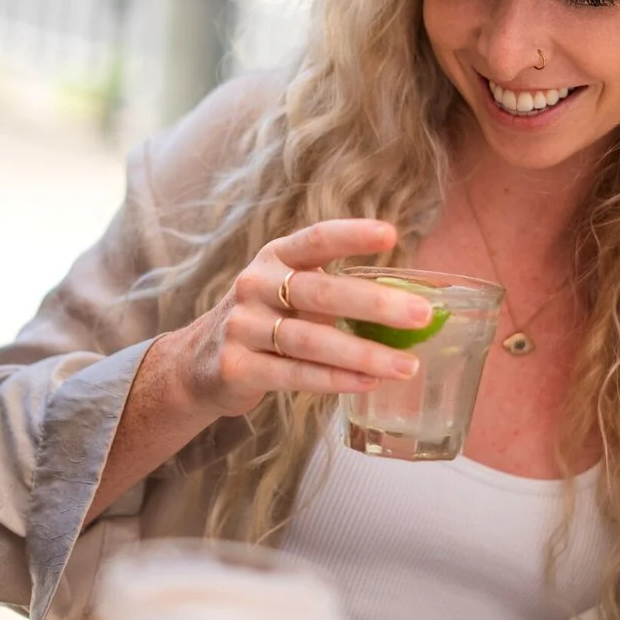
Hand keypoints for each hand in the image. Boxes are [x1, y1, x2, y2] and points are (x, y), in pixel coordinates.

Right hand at [170, 219, 433, 418]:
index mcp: (275, 257)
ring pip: (311, 340)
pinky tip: (368, 383)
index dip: (352, 235)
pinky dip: (336, 380)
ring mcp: (242, 326)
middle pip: (320, 291)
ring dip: (364, 353)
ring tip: (406, 365)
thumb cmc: (265, 321)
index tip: (391, 235)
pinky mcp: (237, 366)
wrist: (198, 363)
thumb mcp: (288, 292)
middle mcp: (255, 284)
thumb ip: (333, 293)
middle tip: (421, 314)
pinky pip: (295, 375)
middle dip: (375, 303)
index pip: (316, 239)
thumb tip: (407, 305)